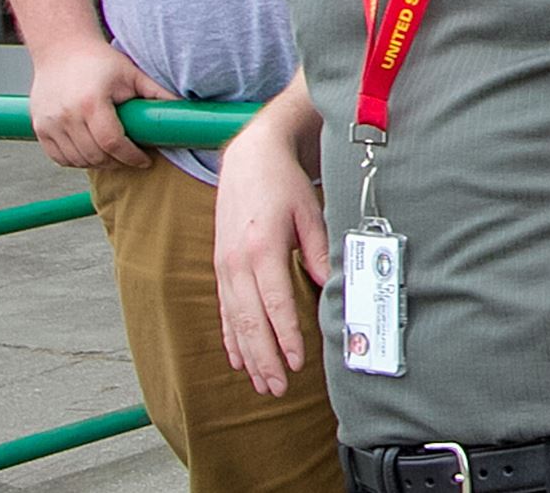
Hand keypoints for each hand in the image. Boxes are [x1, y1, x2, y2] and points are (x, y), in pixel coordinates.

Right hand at [27, 37, 175, 169]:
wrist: (62, 50)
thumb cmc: (100, 61)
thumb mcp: (132, 74)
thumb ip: (157, 93)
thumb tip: (185, 109)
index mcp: (91, 103)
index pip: (112, 143)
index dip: (131, 157)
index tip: (145, 161)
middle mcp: (67, 115)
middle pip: (95, 155)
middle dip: (118, 162)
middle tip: (132, 158)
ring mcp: (50, 124)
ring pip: (77, 160)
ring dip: (98, 163)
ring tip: (114, 155)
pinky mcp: (39, 128)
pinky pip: (59, 157)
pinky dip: (77, 160)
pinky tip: (92, 152)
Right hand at [213, 119, 329, 395]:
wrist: (248, 161)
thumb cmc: (284, 185)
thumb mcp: (309, 210)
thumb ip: (318, 249)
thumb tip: (329, 284)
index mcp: (262, 248)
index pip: (275, 303)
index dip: (286, 335)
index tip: (297, 362)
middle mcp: (237, 263)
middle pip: (250, 321)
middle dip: (265, 358)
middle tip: (279, 388)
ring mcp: (224, 267)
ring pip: (235, 322)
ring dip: (248, 356)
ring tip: (263, 385)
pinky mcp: (220, 268)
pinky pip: (224, 312)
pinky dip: (231, 339)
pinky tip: (238, 361)